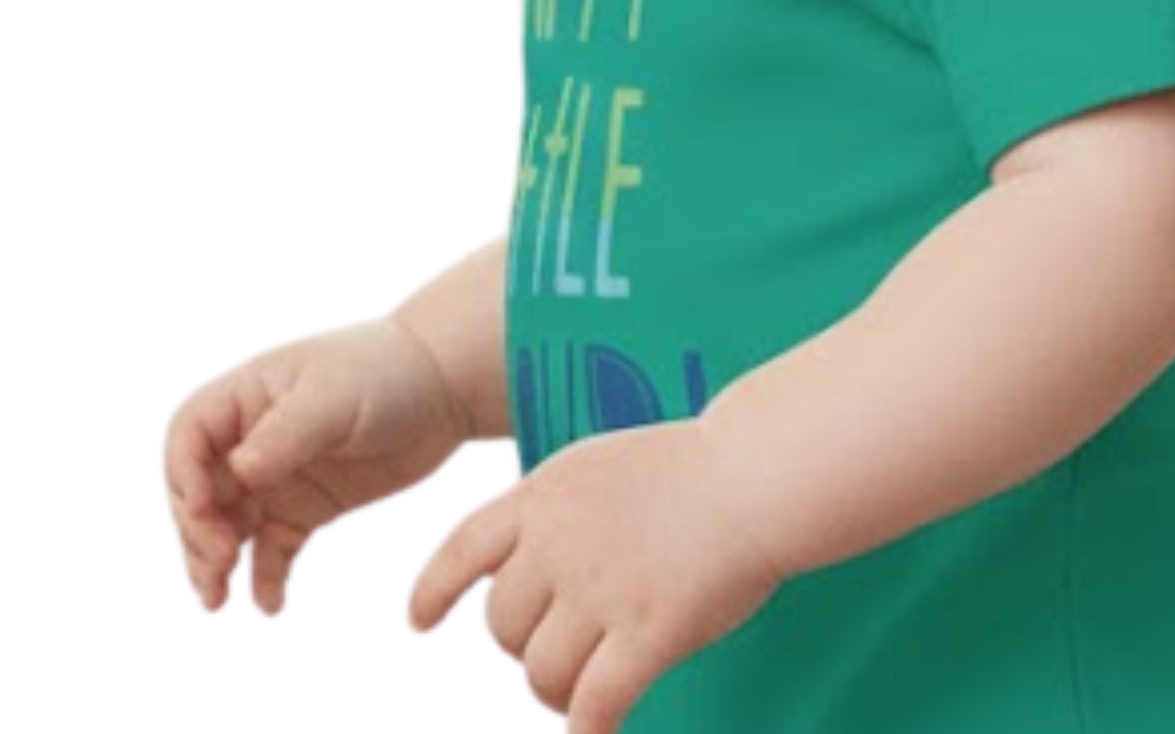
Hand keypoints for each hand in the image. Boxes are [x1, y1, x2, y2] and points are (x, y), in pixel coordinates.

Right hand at [165, 317, 472, 614]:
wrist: (447, 384)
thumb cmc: (390, 370)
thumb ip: (286, 432)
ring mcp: (279, 474)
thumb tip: (238, 469)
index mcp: (250, 394)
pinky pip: (271, 549)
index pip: (188, 436)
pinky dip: (265, 577)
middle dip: (197, 530)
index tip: (208, 511)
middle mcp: (254, 436)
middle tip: (220, 563)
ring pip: (226, 526)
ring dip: (214, 562)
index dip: (186, 477)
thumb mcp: (336, 395)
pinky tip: (270, 604)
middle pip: (198, 489)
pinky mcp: (307, 506)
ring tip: (219, 598)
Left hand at [408, 417, 788, 732]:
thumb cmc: (690, 471)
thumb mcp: (599, 467)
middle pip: (504, 626)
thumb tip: (514, 568)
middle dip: (528, 646)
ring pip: (542, 673)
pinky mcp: (647, 630)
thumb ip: (554, 513)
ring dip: (558, 693)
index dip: (435, 589)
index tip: (419, 620)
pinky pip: (595, 705)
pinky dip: (590, 732)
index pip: (464, 547)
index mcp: (545, 494)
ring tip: (585, 690)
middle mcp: (560, 540)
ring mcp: (602, 587)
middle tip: (568, 649)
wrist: (756, 473)